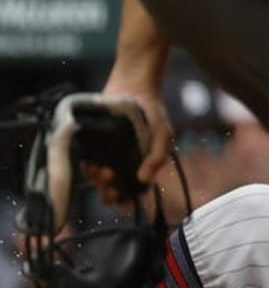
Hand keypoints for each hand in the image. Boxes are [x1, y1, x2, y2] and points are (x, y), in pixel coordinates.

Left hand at [93, 72, 173, 200]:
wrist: (132, 86)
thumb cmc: (152, 111)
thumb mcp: (163, 134)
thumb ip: (158, 157)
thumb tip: (144, 180)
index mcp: (141, 164)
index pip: (133, 190)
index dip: (127, 199)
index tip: (122, 201)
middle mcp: (122, 162)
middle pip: (112, 187)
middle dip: (109, 192)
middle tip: (110, 187)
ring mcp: (106, 153)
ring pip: (97, 176)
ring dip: (96, 180)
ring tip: (100, 171)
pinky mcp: (92, 143)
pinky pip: (85, 160)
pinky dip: (85, 166)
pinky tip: (88, 164)